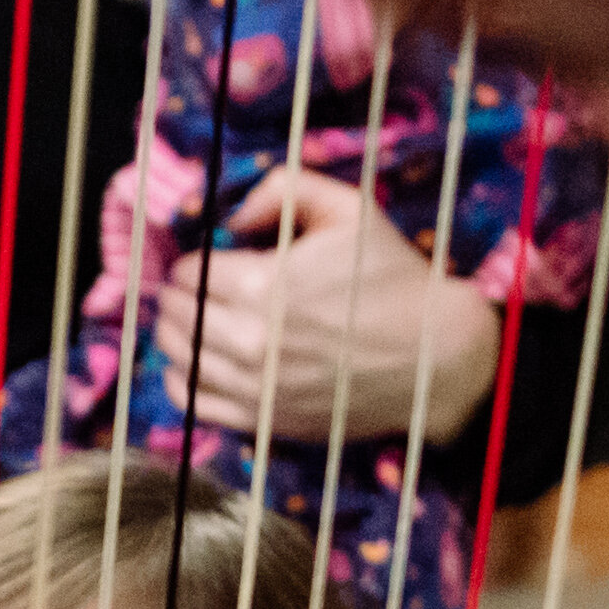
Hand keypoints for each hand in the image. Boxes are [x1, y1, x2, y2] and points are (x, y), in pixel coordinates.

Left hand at [139, 164, 505, 447]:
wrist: (433, 353)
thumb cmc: (394, 277)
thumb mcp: (349, 208)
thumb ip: (285, 189)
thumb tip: (234, 216)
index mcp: (262, 285)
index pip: (187, 273)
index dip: (194, 261)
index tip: (210, 261)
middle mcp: (250, 341)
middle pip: (175, 314)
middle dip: (180, 295)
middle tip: (196, 289)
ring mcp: (255, 386)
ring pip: (177, 357)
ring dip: (175, 334)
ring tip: (191, 321)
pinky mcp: (265, 419)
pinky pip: (194, 403)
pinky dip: (181, 381)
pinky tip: (192, 364)